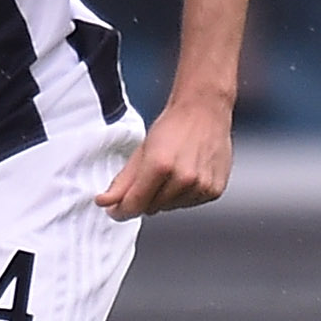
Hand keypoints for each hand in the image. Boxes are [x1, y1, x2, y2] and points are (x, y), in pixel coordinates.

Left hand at [97, 97, 233, 218]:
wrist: (204, 110)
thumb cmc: (174, 126)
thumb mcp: (141, 151)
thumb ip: (122, 181)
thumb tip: (106, 202)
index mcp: (160, 166)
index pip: (135, 205)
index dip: (121, 210)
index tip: (115, 209)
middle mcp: (184, 178)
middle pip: (152, 208)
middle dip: (145, 197)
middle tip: (152, 174)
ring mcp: (201, 186)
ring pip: (170, 207)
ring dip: (166, 196)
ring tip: (173, 170)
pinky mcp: (214, 190)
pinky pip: (190, 204)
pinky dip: (184, 195)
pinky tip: (187, 175)